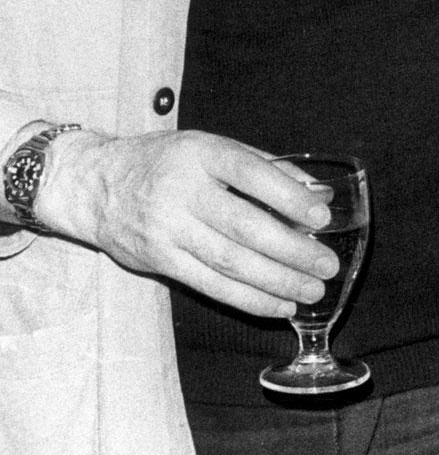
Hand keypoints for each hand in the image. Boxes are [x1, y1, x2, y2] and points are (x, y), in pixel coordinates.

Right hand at [34, 130, 338, 318]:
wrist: (95, 185)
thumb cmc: (168, 163)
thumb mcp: (213, 148)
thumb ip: (268, 168)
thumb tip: (320, 193)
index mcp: (203, 154)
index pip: (251, 174)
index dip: (289, 197)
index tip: (322, 218)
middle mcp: (182, 192)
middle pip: (244, 227)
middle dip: (292, 250)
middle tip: (327, 265)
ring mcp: (167, 229)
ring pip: (229, 262)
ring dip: (277, 281)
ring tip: (312, 290)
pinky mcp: (158, 261)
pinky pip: (210, 286)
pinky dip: (249, 299)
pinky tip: (280, 306)